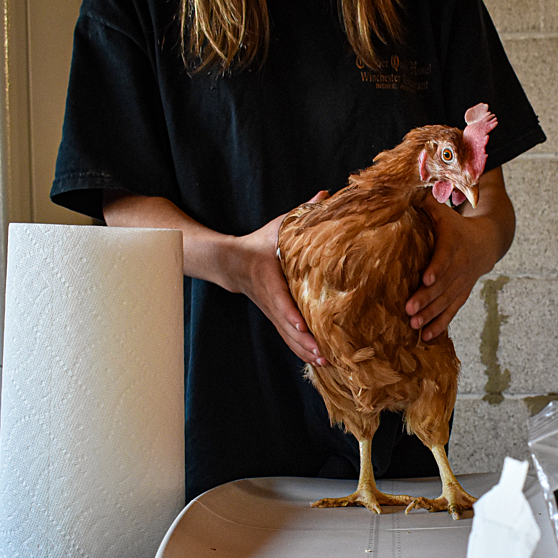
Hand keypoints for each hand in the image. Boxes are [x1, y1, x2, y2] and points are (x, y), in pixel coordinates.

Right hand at [225, 213, 326, 366]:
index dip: (290, 312)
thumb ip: (303, 213)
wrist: (231, 262)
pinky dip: (302, 350)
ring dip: (305, 351)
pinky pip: (288, 338)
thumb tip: (326, 194)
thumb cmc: (260, 243)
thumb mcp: (279, 227)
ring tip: (326, 362)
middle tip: (323, 353)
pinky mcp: (275, 318)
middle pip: (286, 326)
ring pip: (287, 336)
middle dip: (304, 341)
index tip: (301, 324)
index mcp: (268, 278)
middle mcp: (269, 300)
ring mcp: (271, 312)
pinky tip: (319, 361)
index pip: (279, 298)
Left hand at [406, 196, 504, 340]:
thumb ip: (426, 204)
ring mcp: (461, 283)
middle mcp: (459, 266)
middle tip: (409, 310)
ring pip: (447, 301)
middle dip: (426, 299)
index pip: (445, 257)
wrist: (487, 242)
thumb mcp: (444, 212)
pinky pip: (452, 311)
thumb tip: (403, 190)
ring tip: (414, 325)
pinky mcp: (461, 294)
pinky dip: (440, 324)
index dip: (436, 268)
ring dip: (431, 315)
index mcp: (454, 244)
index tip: (425, 279)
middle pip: (443, 285)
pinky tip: (427, 336)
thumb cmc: (456, 226)